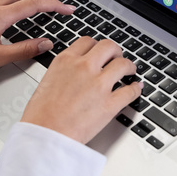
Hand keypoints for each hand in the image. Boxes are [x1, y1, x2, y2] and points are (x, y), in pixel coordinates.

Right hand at [21, 37, 140, 143]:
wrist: (45, 134)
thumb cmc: (40, 114)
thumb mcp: (46, 82)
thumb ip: (62, 73)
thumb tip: (72, 76)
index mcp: (65, 61)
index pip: (87, 42)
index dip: (96, 46)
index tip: (99, 51)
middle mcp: (83, 68)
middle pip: (108, 47)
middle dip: (115, 51)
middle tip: (116, 58)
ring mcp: (99, 84)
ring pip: (123, 64)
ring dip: (129, 66)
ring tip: (129, 71)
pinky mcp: (110, 104)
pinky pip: (130, 91)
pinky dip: (136, 89)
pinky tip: (136, 88)